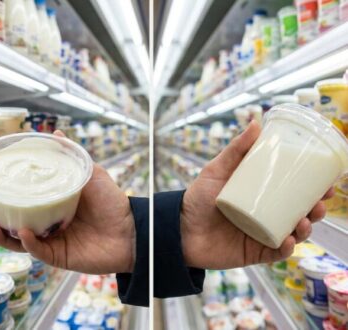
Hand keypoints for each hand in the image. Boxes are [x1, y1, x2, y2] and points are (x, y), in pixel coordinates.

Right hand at [0, 131, 134, 274]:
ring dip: (1, 233)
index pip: (23, 201)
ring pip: (20, 240)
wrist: (132, 228)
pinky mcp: (59, 256)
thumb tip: (55, 133)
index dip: (5, 195)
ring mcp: (53, 241)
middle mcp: (49, 223)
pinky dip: (29, 242)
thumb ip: (72, 156)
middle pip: (15, 221)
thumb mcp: (91, 174)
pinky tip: (23, 232)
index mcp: (53, 205)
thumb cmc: (112, 201)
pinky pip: (39, 251)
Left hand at [181, 121, 332, 269]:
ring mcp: (260, 235)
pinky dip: (286, 248)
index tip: (327, 182)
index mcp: (260, 198)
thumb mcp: (217, 169)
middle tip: (320, 201)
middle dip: (315, 209)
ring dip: (305, 229)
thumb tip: (256, 123)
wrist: (178, 228)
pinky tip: (289, 240)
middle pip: (298, 214)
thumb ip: (235, 149)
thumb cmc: (197, 198)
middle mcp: (264, 216)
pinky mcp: (253, 252)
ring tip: (305, 220)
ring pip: (292, 234)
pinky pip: (275, 253)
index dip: (313, 190)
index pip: (292, 193)